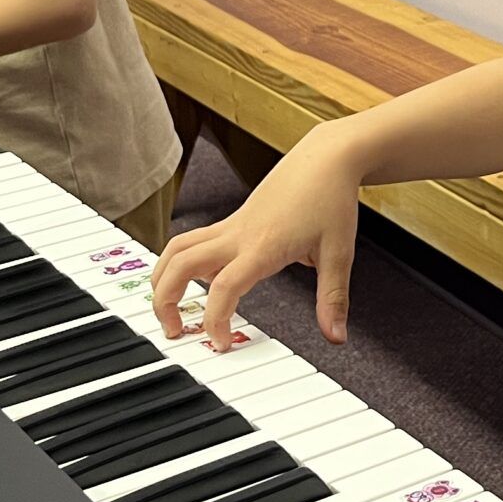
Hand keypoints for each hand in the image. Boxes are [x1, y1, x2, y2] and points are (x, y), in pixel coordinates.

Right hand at [152, 125, 364, 345]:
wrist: (326, 158)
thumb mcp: (339, 253)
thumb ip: (333, 299)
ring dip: (163, 277)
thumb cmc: (331, 198)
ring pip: (178, 247)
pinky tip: (196, 280)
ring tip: (169, 307)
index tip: (220, 343)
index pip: (224, 288)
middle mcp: (238, 234)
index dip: (215, 320)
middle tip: (174, 330)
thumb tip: (336, 337)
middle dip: (165, 300)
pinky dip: (181, 261)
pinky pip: (194, 241)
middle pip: (181, 264)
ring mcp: (231, 225)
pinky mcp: (232, 220)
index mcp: (262, 246)